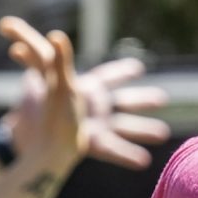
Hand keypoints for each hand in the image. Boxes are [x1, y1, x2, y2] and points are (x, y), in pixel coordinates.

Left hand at [0, 19, 171, 169]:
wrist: (33, 138)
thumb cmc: (40, 108)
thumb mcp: (49, 80)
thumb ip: (52, 60)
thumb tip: (51, 36)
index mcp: (87, 89)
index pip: (107, 77)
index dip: (122, 72)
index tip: (138, 68)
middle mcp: (96, 108)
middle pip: (124, 101)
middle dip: (142, 100)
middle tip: (163, 99)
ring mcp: (97, 126)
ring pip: (126, 126)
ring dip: (144, 129)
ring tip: (163, 133)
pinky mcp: (94, 144)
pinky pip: (114, 149)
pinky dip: (128, 155)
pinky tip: (144, 161)